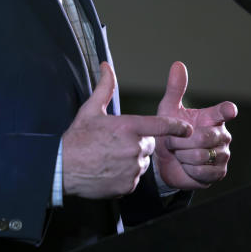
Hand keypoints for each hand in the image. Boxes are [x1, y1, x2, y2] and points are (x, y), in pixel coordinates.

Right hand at [63, 62, 192, 198]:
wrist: (63, 167)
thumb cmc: (77, 137)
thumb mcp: (90, 110)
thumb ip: (104, 87)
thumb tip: (106, 66)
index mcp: (128, 127)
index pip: (161, 125)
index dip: (177, 127)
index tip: (188, 129)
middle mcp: (134, 148)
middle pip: (149, 145)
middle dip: (139, 143)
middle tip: (117, 143)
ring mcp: (132, 168)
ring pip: (142, 163)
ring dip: (132, 160)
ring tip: (110, 158)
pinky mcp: (128, 185)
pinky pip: (134, 179)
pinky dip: (126, 175)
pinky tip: (109, 170)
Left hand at [153, 61, 236, 189]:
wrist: (164, 160)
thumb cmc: (169, 132)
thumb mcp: (169, 110)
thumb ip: (175, 89)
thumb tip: (178, 64)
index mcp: (213, 118)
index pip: (224, 112)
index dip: (226, 111)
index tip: (230, 110)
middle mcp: (222, 135)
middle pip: (203, 137)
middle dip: (180, 140)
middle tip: (173, 142)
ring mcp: (223, 155)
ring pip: (200, 155)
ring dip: (182, 155)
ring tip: (179, 153)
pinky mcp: (218, 173)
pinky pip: (202, 171)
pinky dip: (188, 169)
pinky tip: (186, 166)